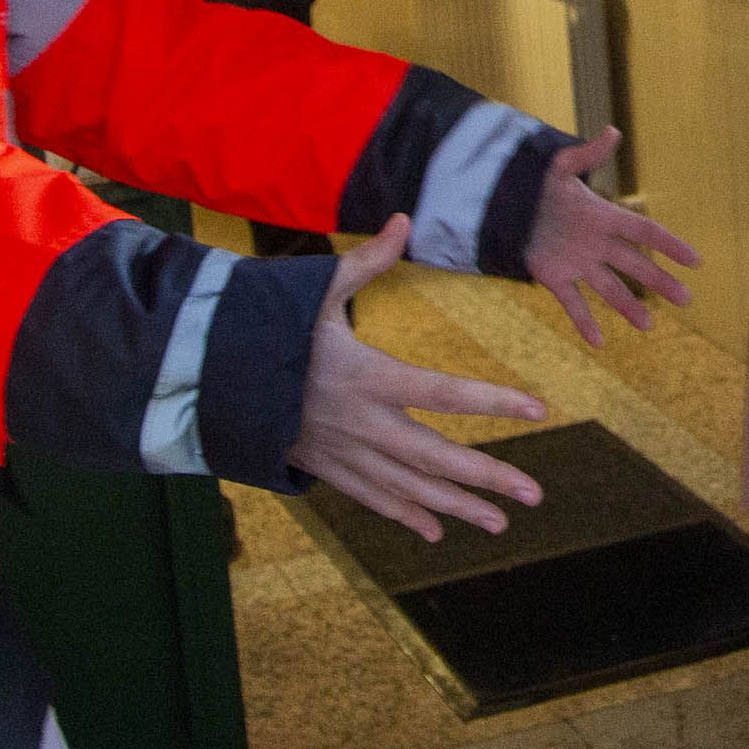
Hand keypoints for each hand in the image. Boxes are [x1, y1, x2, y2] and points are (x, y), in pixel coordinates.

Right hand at [289, 216, 548, 540]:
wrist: (209, 376)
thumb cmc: (269, 326)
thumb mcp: (316, 290)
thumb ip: (366, 262)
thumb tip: (403, 218)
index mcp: (367, 375)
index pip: (443, 392)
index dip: (493, 402)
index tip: (539, 409)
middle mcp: (360, 422)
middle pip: (435, 457)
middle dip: (487, 477)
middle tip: (535, 494)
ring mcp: (342, 452)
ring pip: (408, 488)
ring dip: (456, 507)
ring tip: (500, 523)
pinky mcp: (324, 467)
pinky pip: (371, 498)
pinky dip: (405, 515)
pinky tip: (436, 531)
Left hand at [523, 127, 701, 346]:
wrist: (503, 201)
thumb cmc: (535, 180)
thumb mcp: (560, 165)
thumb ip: (587, 154)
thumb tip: (613, 130)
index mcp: (603, 215)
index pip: (644, 231)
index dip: (670, 244)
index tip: (695, 261)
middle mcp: (596, 242)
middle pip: (635, 264)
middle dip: (660, 281)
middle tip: (686, 299)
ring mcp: (577, 262)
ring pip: (609, 288)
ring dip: (628, 306)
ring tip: (648, 326)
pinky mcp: (553, 276)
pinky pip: (573, 302)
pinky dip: (584, 322)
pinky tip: (599, 343)